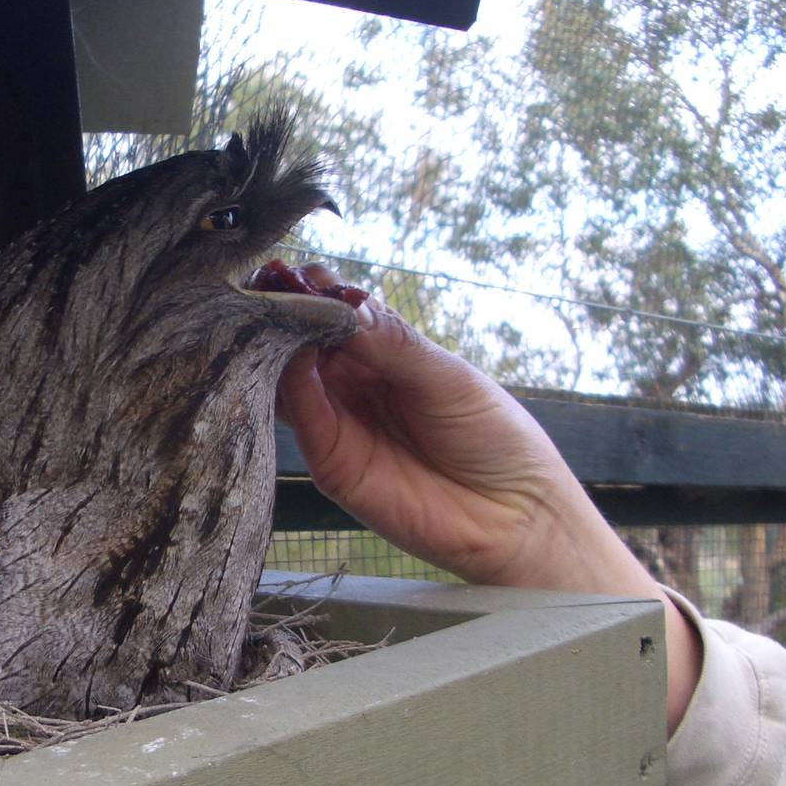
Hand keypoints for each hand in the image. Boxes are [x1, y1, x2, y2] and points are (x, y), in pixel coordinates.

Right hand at [276, 267, 698, 732]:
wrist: (514, 516)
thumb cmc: (494, 438)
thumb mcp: (447, 376)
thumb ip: (392, 342)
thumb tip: (342, 300)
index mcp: (381, 350)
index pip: (331, 308)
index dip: (311, 287)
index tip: (299, 270)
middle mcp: (350, 382)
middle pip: (297, 338)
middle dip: (281, 309)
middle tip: (270, 284)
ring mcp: (335, 421)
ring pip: (285, 374)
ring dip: (273, 343)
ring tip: (271, 315)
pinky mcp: (329, 461)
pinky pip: (299, 417)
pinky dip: (288, 386)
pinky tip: (290, 359)